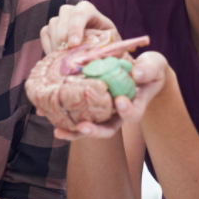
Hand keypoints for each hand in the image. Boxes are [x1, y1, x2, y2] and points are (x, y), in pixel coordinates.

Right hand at [40, 1, 117, 54]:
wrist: (98, 50)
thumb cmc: (107, 45)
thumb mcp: (111, 42)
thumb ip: (104, 44)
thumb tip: (93, 53)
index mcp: (91, 12)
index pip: (82, 11)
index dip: (76, 26)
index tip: (74, 44)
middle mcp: (74, 11)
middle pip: (65, 14)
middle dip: (64, 35)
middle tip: (66, 53)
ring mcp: (62, 19)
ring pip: (53, 24)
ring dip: (56, 42)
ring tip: (64, 58)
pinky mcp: (52, 29)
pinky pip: (45, 33)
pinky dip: (48, 45)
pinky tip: (57, 56)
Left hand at [52, 51, 170, 139]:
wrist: (141, 72)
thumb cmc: (149, 68)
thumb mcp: (153, 66)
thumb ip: (148, 69)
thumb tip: (136, 73)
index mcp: (136, 105)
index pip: (132, 114)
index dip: (126, 110)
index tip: (120, 100)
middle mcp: (118, 113)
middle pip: (107, 129)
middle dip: (94, 131)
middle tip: (83, 127)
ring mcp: (103, 112)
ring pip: (89, 127)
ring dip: (73, 132)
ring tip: (58, 131)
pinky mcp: (90, 106)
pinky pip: (76, 114)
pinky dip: (62, 116)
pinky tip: (45, 112)